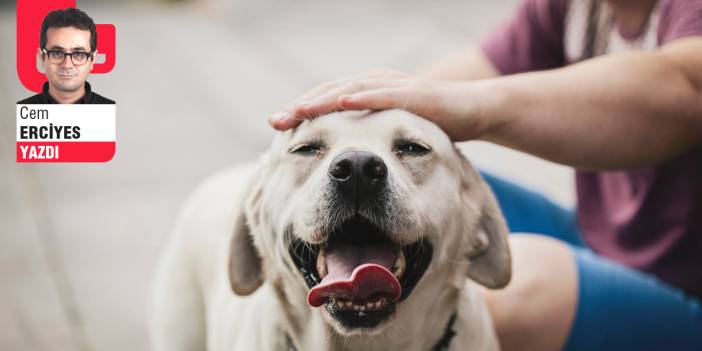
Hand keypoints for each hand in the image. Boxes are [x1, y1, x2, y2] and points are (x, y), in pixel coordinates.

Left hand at [268, 69, 493, 140]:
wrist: (474, 111)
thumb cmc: (431, 124)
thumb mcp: (393, 134)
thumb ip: (369, 139)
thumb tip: (342, 160)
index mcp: (367, 93)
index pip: (326, 101)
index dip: (301, 113)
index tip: (276, 129)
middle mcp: (375, 84)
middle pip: (330, 93)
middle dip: (301, 107)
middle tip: (275, 122)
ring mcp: (394, 86)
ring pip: (351, 89)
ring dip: (322, 100)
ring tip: (298, 112)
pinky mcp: (415, 93)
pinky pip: (384, 94)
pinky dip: (362, 96)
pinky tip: (342, 101)